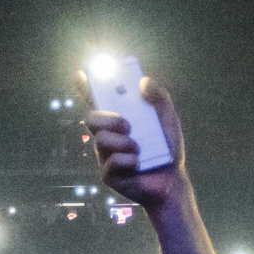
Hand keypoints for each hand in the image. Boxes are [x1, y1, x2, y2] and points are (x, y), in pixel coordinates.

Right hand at [79, 76, 186, 211]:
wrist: (172, 179)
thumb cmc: (167, 148)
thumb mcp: (168, 118)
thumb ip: (159, 98)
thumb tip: (144, 81)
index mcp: (118, 118)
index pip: (97, 100)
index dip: (85, 87)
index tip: (80, 74)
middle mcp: (108, 135)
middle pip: (91, 118)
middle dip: (107, 119)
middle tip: (127, 125)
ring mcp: (105, 155)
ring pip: (100, 140)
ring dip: (122, 142)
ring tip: (138, 148)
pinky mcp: (108, 175)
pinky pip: (111, 162)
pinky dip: (128, 161)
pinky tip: (138, 164)